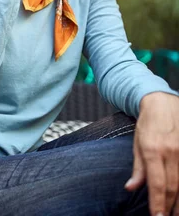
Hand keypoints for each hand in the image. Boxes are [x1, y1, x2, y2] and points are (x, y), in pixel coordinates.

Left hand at [125, 92, 178, 215]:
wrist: (163, 102)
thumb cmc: (148, 124)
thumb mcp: (137, 144)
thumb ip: (138, 168)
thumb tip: (131, 188)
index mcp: (153, 150)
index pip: (156, 183)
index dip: (157, 203)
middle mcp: (171, 152)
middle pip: (173, 186)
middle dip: (171, 206)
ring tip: (176, 213)